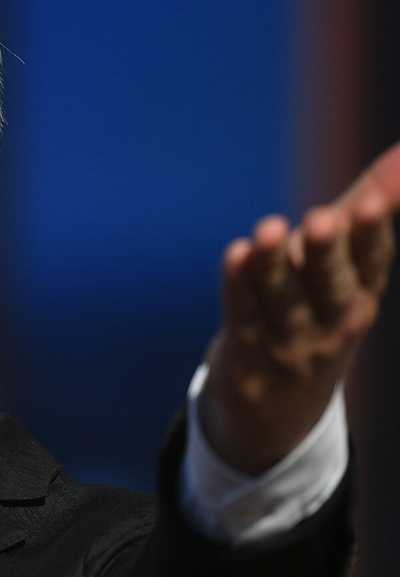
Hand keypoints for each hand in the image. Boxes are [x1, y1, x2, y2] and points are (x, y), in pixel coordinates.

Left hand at [199, 141, 399, 475]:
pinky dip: (238, 286)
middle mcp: (334, 322)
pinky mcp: (249, 356)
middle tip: (319, 216)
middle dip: (326, 251)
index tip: (369, 202)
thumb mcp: (348, 263)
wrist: (278, 405)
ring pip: (282, 301)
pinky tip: (234, 254)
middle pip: (330, 284)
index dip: (370, 234)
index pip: (371, 263)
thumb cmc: (315, 306)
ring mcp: (291, 343)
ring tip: (268, 228)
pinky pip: (243, 316)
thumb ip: (372, 205)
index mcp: (363, 295)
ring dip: (274, 265)